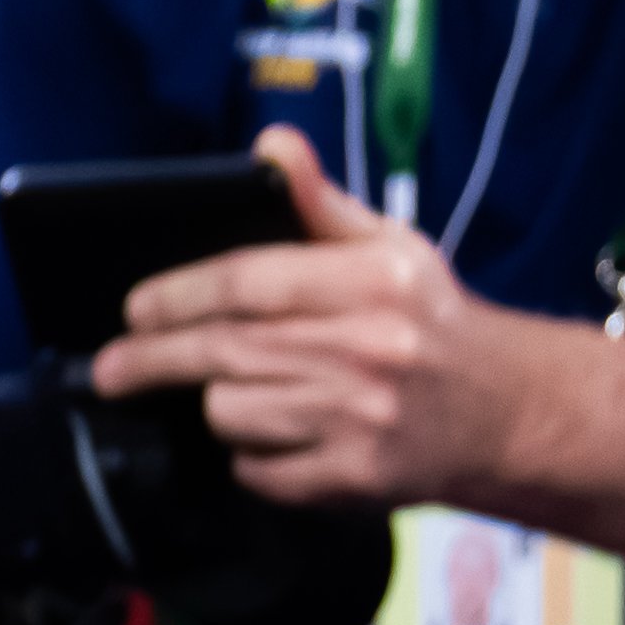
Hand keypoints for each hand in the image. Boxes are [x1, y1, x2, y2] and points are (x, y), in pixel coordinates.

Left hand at [87, 125, 532, 506]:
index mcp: (374, 281)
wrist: (512, 413)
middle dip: (152, 358)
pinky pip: (260, 472)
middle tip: (112, 367)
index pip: (245, 282)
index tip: (133, 310)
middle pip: (224, 350)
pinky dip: (249, 458)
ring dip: (212, 405)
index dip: (175, 295)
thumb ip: (320, 202)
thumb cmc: (434, 322)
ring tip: (223, 393)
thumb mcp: (391, 248)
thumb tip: (271, 146)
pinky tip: (269, 437)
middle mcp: (371, 347)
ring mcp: (365, 417)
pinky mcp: (359, 479)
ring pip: (231, 413)